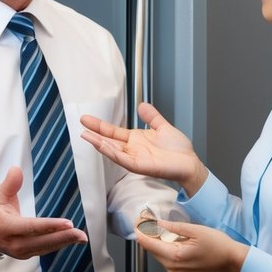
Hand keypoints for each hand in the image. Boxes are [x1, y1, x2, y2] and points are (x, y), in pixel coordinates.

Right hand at [0, 166, 87, 258]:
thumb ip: (9, 183)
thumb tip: (17, 170)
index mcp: (6, 227)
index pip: (31, 227)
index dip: (50, 226)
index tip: (68, 223)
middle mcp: (13, 243)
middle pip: (42, 241)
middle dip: (63, 237)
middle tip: (81, 234)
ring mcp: (21, 252)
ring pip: (46, 247)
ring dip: (65, 242)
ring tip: (82, 237)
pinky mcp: (28, 255)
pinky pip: (46, 249)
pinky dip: (60, 244)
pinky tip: (72, 239)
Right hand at [80, 102, 207, 194]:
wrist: (190, 163)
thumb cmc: (178, 150)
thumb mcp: (162, 128)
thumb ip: (152, 117)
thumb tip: (142, 105)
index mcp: (135, 140)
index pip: (112, 132)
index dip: (100, 125)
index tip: (86, 119)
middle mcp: (131, 149)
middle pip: (108, 140)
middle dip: (94, 133)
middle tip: (81, 124)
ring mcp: (133, 158)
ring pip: (112, 151)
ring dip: (99, 143)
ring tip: (86, 135)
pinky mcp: (139, 166)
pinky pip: (122, 159)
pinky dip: (111, 152)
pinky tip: (103, 145)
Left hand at [133, 218, 248, 271]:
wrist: (233, 261)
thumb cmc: (219, 245)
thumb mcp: (196, 230)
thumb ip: (173, 227)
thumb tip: (157, 223)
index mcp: (175, 257)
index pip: (148, 244)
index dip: (140, 231)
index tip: (138, 221)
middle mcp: (173, 268)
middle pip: (151, 250)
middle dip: (148, 235)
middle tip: (148, 221)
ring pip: (159, 255)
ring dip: (158, 243)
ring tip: (161, 229)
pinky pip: (167, 261)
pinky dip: (166, 250)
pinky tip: (173, 240)